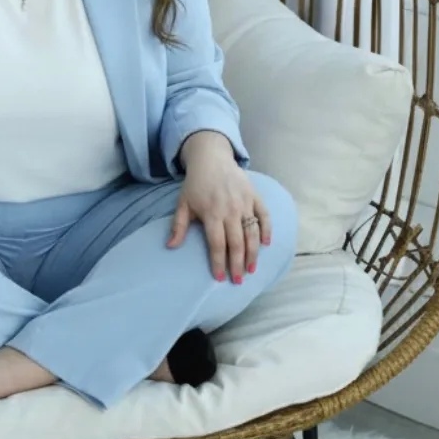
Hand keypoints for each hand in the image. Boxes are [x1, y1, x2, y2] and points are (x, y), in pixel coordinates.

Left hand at [167, 131, 271, 282]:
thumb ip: (178, 226)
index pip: (217, 243)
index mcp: (212, 212)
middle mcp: (230, 209)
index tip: (220, 278)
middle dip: (237, 264)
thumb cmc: (196, 184)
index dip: (218, 262)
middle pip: (236, 243)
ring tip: (251, 269)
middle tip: (238, 281)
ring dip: (253, 253)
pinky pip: (264, 216)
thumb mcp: (183, 203)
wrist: (212, 158)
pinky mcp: (255, 196)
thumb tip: (170, 246)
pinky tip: (266, 245)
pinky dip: (267, 230)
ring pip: (252, 233)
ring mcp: (245, 203)